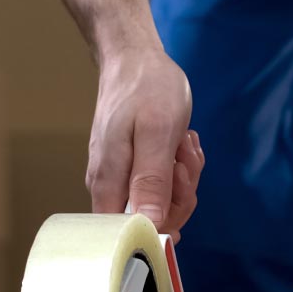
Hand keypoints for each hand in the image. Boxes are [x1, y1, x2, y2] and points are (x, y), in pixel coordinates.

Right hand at [87, 47, 204, 234]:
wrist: (134, 58)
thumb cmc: (146, 87)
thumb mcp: (158, 132)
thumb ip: (152, 180)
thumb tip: (149, 225)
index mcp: (109, 185)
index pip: (134, 234)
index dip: (165, 222)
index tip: (177, 183)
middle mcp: (109, 188)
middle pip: (153, 221)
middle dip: (180, 193)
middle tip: (183, 156)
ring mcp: (120, 178)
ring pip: (162, 202)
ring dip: (183, 176)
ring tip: (182, 142)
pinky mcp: (132, 169)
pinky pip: (162, 184)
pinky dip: (178, 166)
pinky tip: (181, 143)